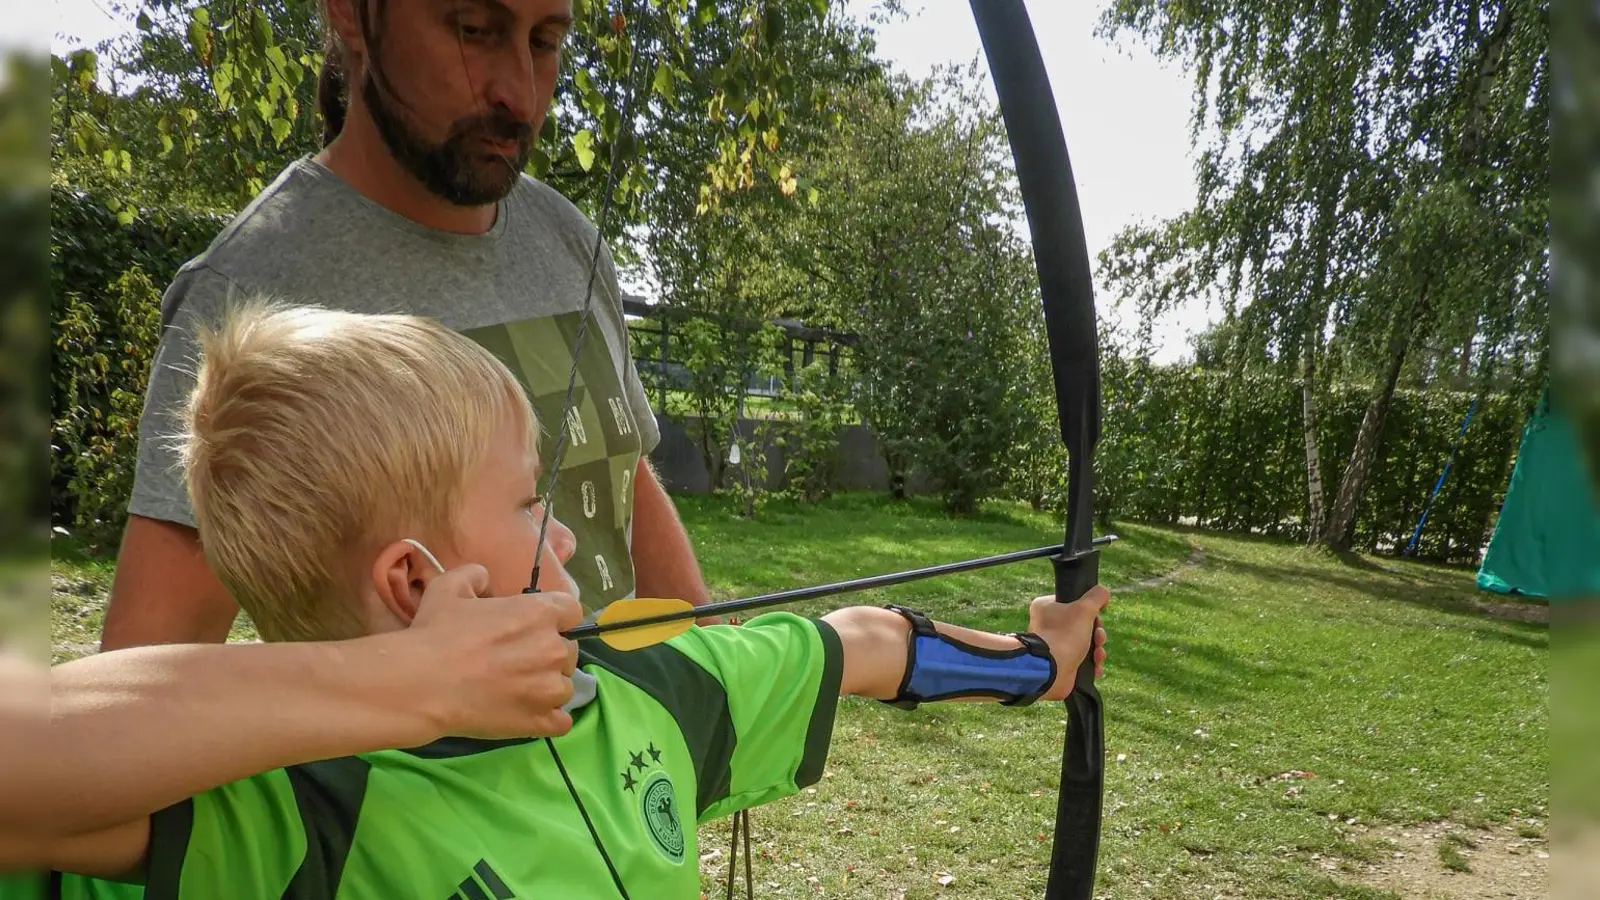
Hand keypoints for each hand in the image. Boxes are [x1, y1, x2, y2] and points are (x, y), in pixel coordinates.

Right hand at [399, 564, 584, 740]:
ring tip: (516, 690)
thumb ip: (475, 575)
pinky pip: (562, 722)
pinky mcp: (541, 721)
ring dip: (547, 687)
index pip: (571, 610)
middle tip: (518, 661)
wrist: (421, 684)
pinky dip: (548, 719)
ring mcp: (551, 688)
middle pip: (568, 651)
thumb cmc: (436, 633)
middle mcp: (554, 649)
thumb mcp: (450, 587)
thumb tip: (485, 579)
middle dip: (548, 654)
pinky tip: (526, 713)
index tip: (534, 627)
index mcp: (541, 612)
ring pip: (565, 687)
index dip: (555, 618)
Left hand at [1027, 585, 1109, 702]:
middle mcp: (1048, 625)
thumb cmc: (1064, 635)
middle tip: (1098, 637)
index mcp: (1046, 607)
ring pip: (1085, 643)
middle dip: (1097, 633)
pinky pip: (1082, 661)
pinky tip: (1096, 666)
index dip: (1090, 611)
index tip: (1096, 616)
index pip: (1073, 603)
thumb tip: (1103, 591)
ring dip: (1097, 649)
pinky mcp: (1061, 663)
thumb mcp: (1084, 609)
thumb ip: (1096, 596)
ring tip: (1097, 655)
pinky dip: (1092, 664)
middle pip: (1083, 625)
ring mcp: (1055, 646)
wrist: (1051, 670)